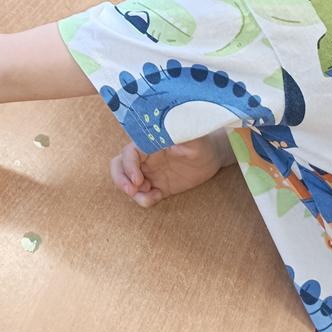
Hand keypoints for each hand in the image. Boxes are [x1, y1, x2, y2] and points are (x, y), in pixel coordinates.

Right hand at [110, 132, 233, 207]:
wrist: (212, 156)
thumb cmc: (203, 142)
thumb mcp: (193, 138)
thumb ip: (179, 134)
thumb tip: (166, 132)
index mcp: (150, 142)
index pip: (129, 152)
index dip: (128, 166)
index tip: (138, 180)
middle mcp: (145, 156)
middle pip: (119, 165)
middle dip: (120, 179)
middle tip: (133, 191)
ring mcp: (150, 171)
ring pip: (127, 181)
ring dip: (133, 192)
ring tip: (151, 196)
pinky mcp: (157, 185)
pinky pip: (142, 194)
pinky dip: (145, 199)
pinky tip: (159, 196)